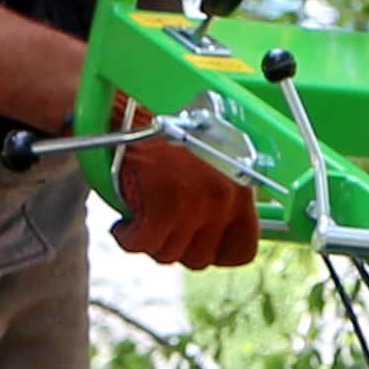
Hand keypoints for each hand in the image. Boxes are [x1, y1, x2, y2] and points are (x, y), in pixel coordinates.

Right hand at [108, 113, 258, 270]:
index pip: (243, 251)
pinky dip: (128, 237)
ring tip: (144, 212)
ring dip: (150, 240)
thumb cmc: (171, 140)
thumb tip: (216, 242)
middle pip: (200, 259)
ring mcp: (196, 203)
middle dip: (176, 245)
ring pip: (168, 254)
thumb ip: (221, 204)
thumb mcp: (212, 169)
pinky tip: (125, 223)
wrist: (137, 110)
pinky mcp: (164, 204)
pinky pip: (142, 244)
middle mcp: (224, 198)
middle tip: (161, 221)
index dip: (216, 252)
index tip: (196, 241)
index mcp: (241, 190)